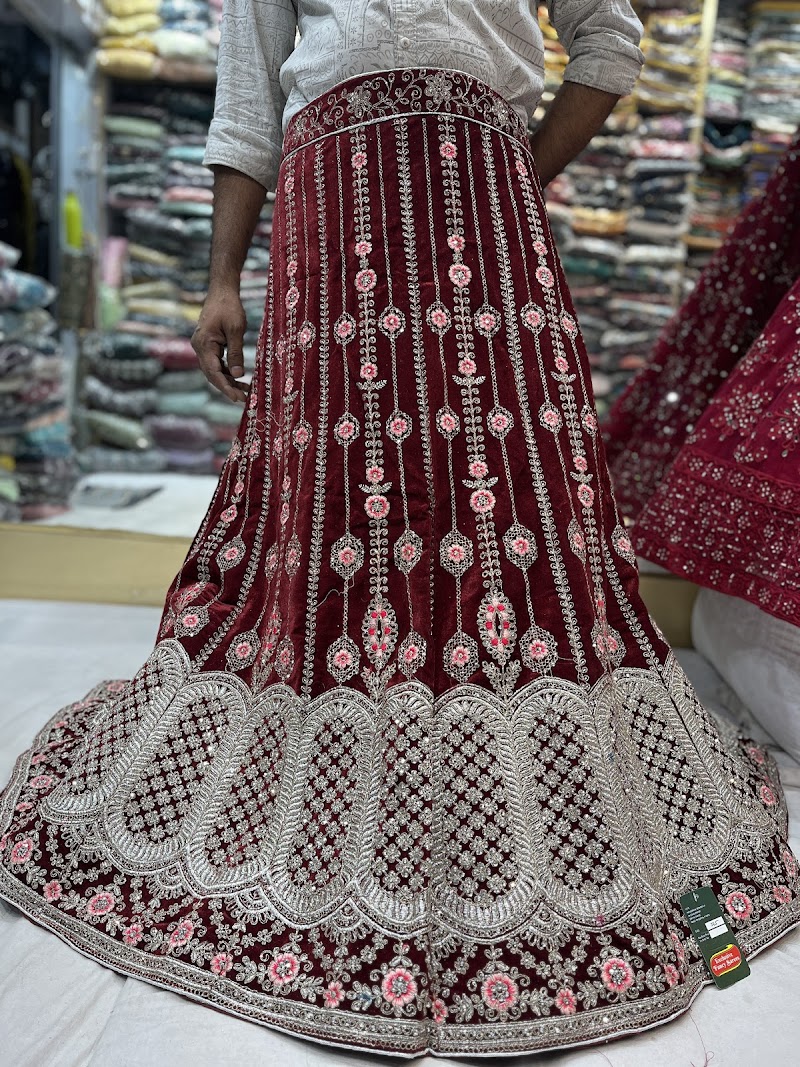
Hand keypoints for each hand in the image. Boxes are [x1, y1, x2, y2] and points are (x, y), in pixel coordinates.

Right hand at [191, 286, 248, 402]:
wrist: (222, 291)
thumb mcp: (236, 330)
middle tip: (243, 399)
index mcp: (204, 344)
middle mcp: (199, 347)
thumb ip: (236, 353)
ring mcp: (202, 346)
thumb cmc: (229, 307)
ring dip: (228, 381)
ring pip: (214, 370)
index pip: (213, 372)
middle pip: (211, 374)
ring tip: (245, 391)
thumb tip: (238, 375)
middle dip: (226, 387)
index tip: (237, 398)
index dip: (225, 387)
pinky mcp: (208, 345)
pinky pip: (216, 362)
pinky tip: (239, 378)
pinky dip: (227, 371)